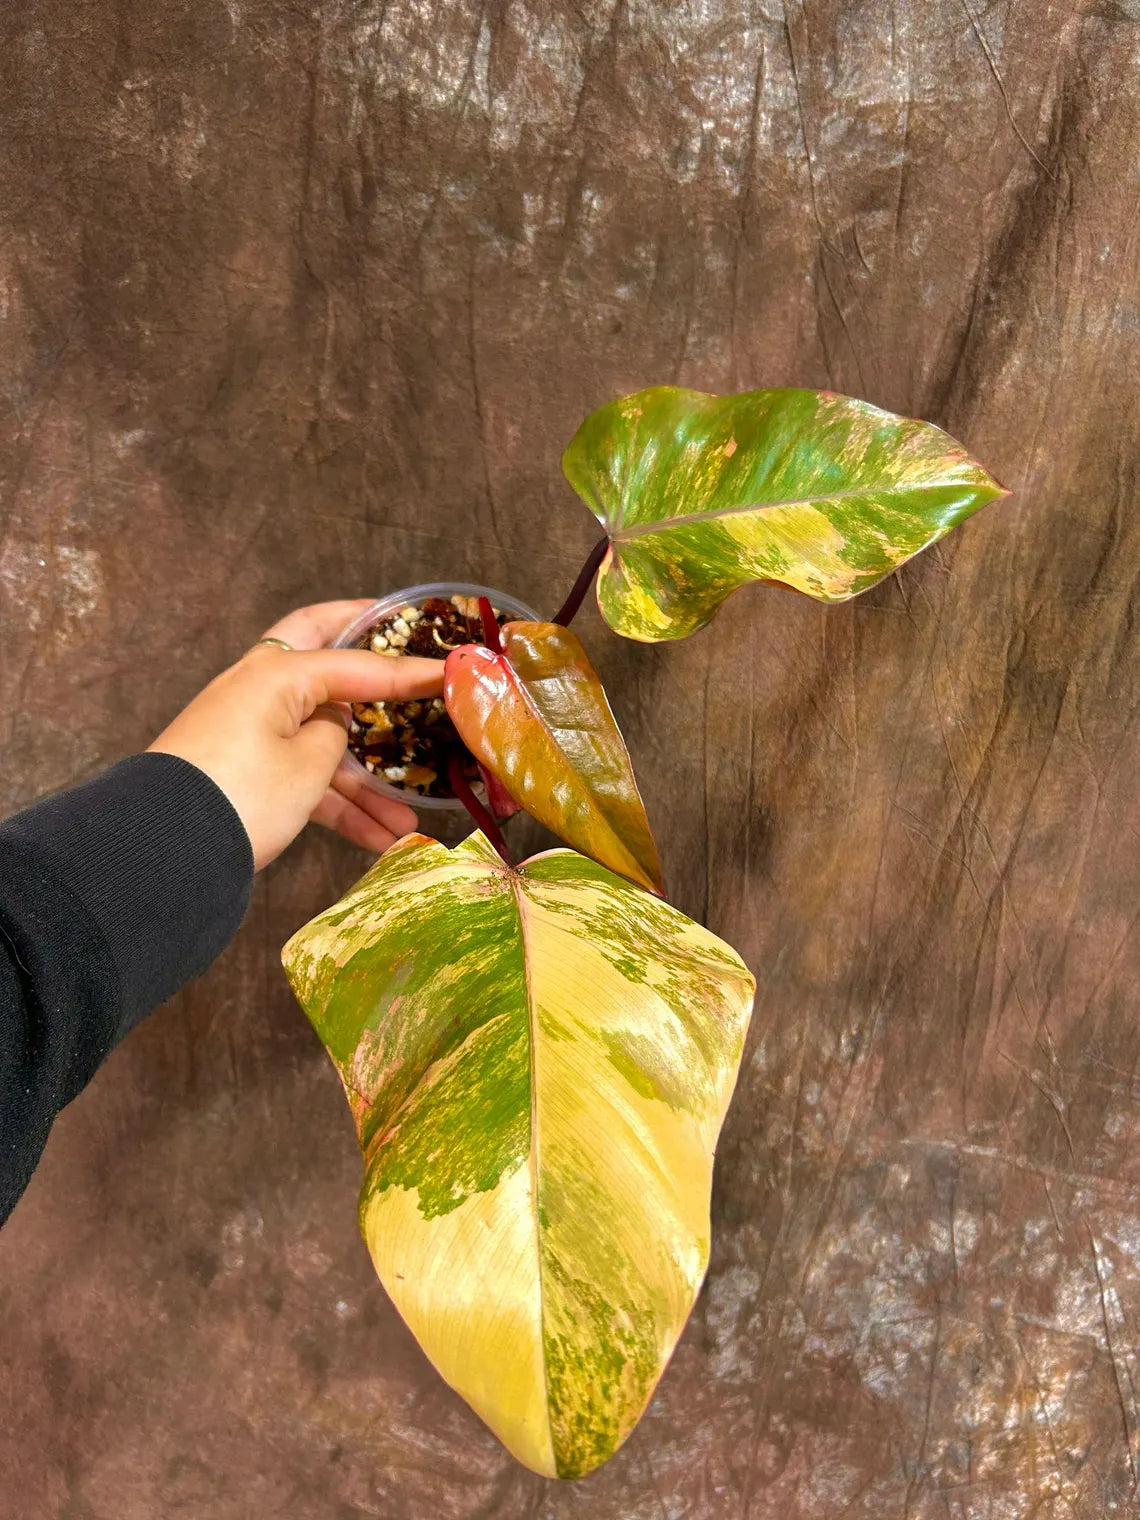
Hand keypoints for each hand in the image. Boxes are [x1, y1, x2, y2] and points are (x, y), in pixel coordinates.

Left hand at [148, 600, 442, 869]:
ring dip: (365, 783)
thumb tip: (334, 725)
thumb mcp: (307, 764)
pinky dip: (338, 807)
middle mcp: (260, 692)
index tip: (449, 670)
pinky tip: (379, 842)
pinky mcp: (245, 775)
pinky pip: (303, 782)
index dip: (406, 668)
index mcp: (275, 673)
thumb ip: (335, 735)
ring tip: (411, 820)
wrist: (165, 853)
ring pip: (322, 745)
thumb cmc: (241, 794)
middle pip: (328, 669)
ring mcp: (250, 734)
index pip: (356, 660)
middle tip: (409, 665)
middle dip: (371, 672)